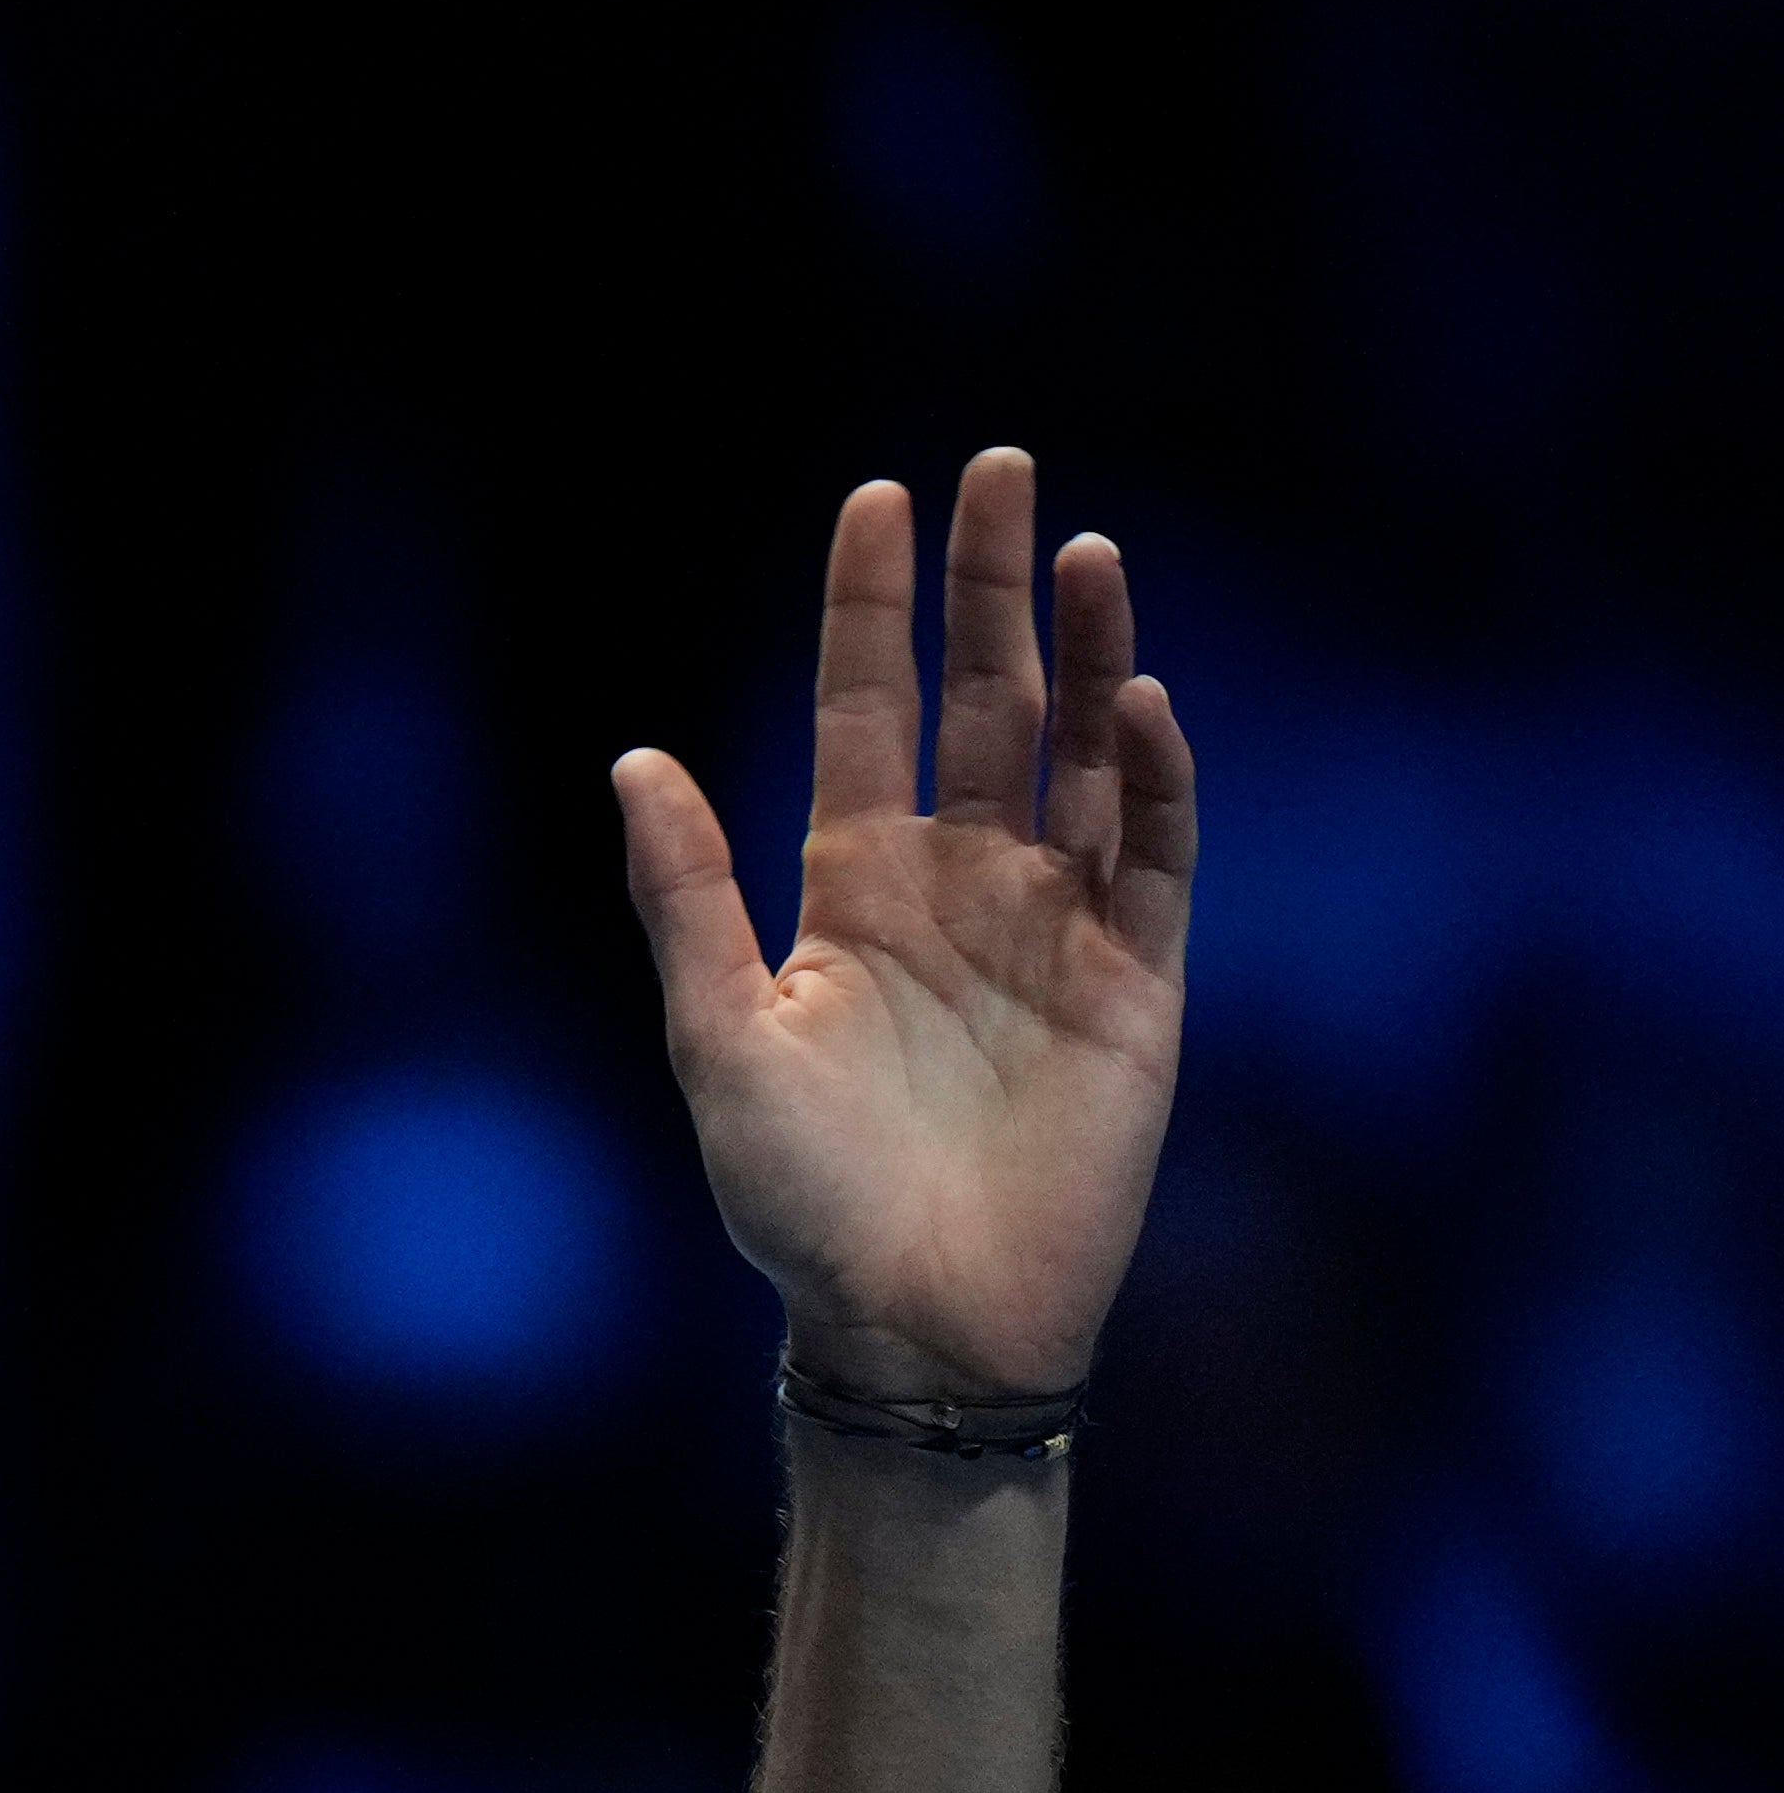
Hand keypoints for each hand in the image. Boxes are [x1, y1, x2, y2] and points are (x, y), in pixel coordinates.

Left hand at [613, 446, 1197, 1400]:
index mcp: (853, 888)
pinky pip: (1156, 858)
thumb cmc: (801, 1200)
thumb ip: (688, 900)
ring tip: (1082, 550)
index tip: (881, 498)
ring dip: (1086, 653)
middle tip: (1004, 470)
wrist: (915, 1322)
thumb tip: (636, 762)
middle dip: (992, 588)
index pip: (869, 710)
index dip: (873, 609)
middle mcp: (960, 885)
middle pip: (984, 702)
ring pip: (1084, 755)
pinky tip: (1137, 700)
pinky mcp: (1138, 983)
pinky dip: (1155, 779)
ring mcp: (1056, 925)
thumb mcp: (720, 1040)